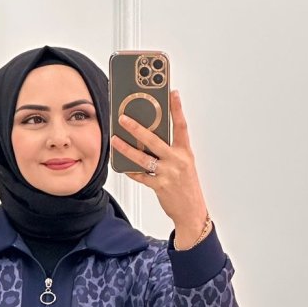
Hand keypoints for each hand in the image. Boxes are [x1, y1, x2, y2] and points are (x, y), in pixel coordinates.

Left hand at [110, 89, 209, 242]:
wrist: (192, 213)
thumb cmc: (187, 187)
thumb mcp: (185, 165)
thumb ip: (172, 151)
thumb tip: (151, 139)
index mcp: (185, 153)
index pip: (181, 126)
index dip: (177, 109)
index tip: (172, 93)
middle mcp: (177, 161)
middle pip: (154, 140)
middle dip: (137, 128)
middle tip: (124, 118)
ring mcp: (168, 174)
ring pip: (143, 158)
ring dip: (126, 148)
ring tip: (115, 140)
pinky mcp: (160, 187)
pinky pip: (141, 176)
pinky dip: (131, 171)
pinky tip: (123, 165)